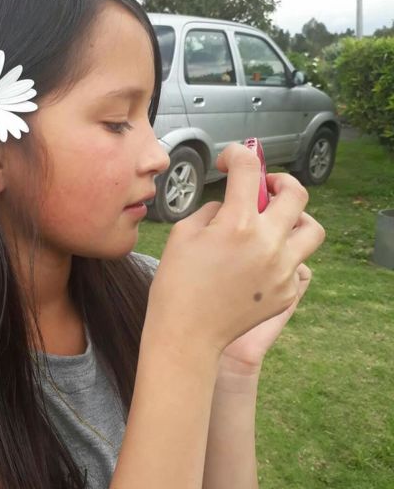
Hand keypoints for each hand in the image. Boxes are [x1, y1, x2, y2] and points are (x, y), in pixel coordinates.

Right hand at [146, 145, 324, 363]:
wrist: (187, 334)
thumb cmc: (177, 284)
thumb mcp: (183, 234)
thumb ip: (212, 210)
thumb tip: (230, 204)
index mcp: (237, 224)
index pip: (248, 169)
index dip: (238, 155)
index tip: (230, 160)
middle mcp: (267, 243)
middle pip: (296, 193)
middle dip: (279, 182)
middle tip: (265, 188)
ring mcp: (282, 270)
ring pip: (312, 230)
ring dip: (296, 219)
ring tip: (277, 224)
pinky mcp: (286, 292)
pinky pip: (298, 263)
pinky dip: (283, 255)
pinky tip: (259, 262)